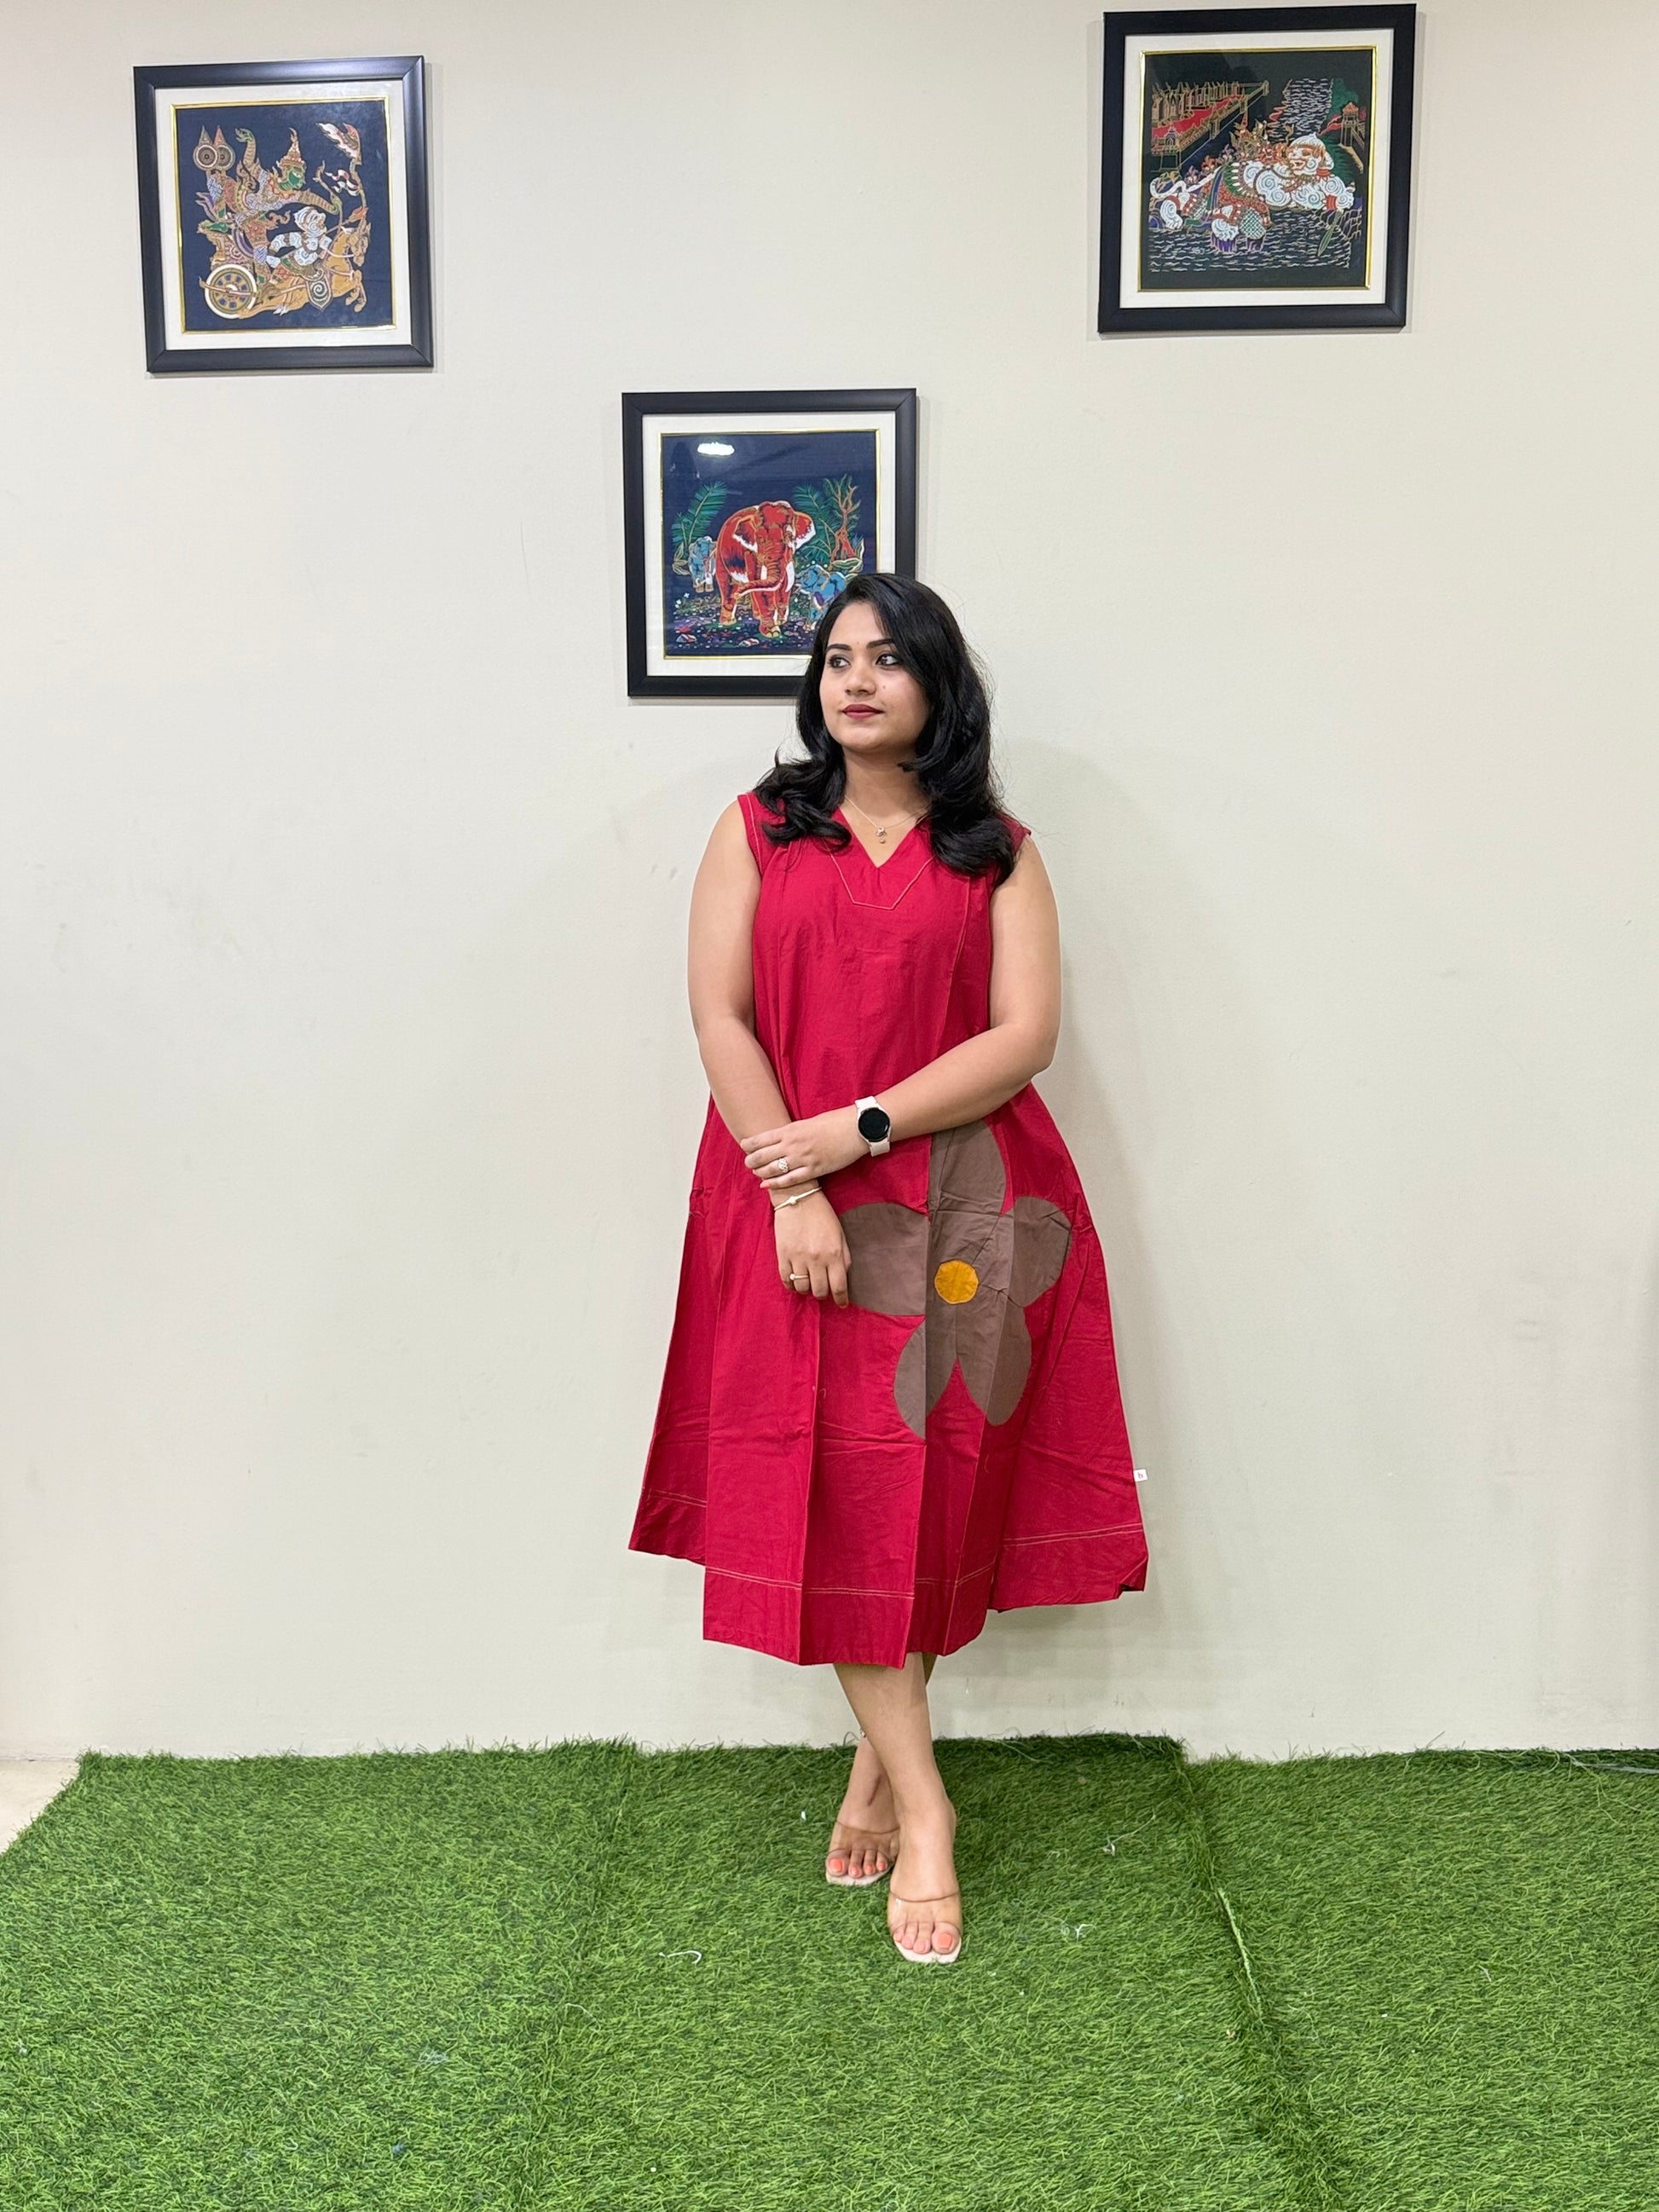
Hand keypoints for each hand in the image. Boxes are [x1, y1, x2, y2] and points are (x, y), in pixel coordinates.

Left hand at [742, 1106, 866, 1191]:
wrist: (858, 1128)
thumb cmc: (835, 1121)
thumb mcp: (809, 1121)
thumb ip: (793, 1131)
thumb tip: (782, 1137)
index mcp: (791, 1129)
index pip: (761, 1139)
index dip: (748, 1145)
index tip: (744, 1147)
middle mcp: (793, 1144)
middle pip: (762, 1156)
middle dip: (751, 1161)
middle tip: (748, 1163)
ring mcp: (803, 1158)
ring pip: (773, 1169)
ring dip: (761, 1172)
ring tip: (756, 1172)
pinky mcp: (815, 1170)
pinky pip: (791, 1180)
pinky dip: (776, 1183)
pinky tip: (766, 1185)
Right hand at [774, 1192, 850, 1304]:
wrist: (798, 1197)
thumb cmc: (822, 1215)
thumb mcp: (840, 1234)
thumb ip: (844, 1257)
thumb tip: (843, 1277)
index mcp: (834, 1254)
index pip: (839, 1286)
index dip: (841, 1299)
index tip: (841, 1304)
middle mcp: (817, 1259)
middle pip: (820, 1291)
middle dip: (823, 1294)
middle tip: (823, 1289)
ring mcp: (798, 1258)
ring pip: (802, 1288)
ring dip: (807, 1289)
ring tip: (809, 1282)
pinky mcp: (783, 1255)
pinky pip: (786, 1279)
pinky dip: (791, 1284)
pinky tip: (796, 1280)